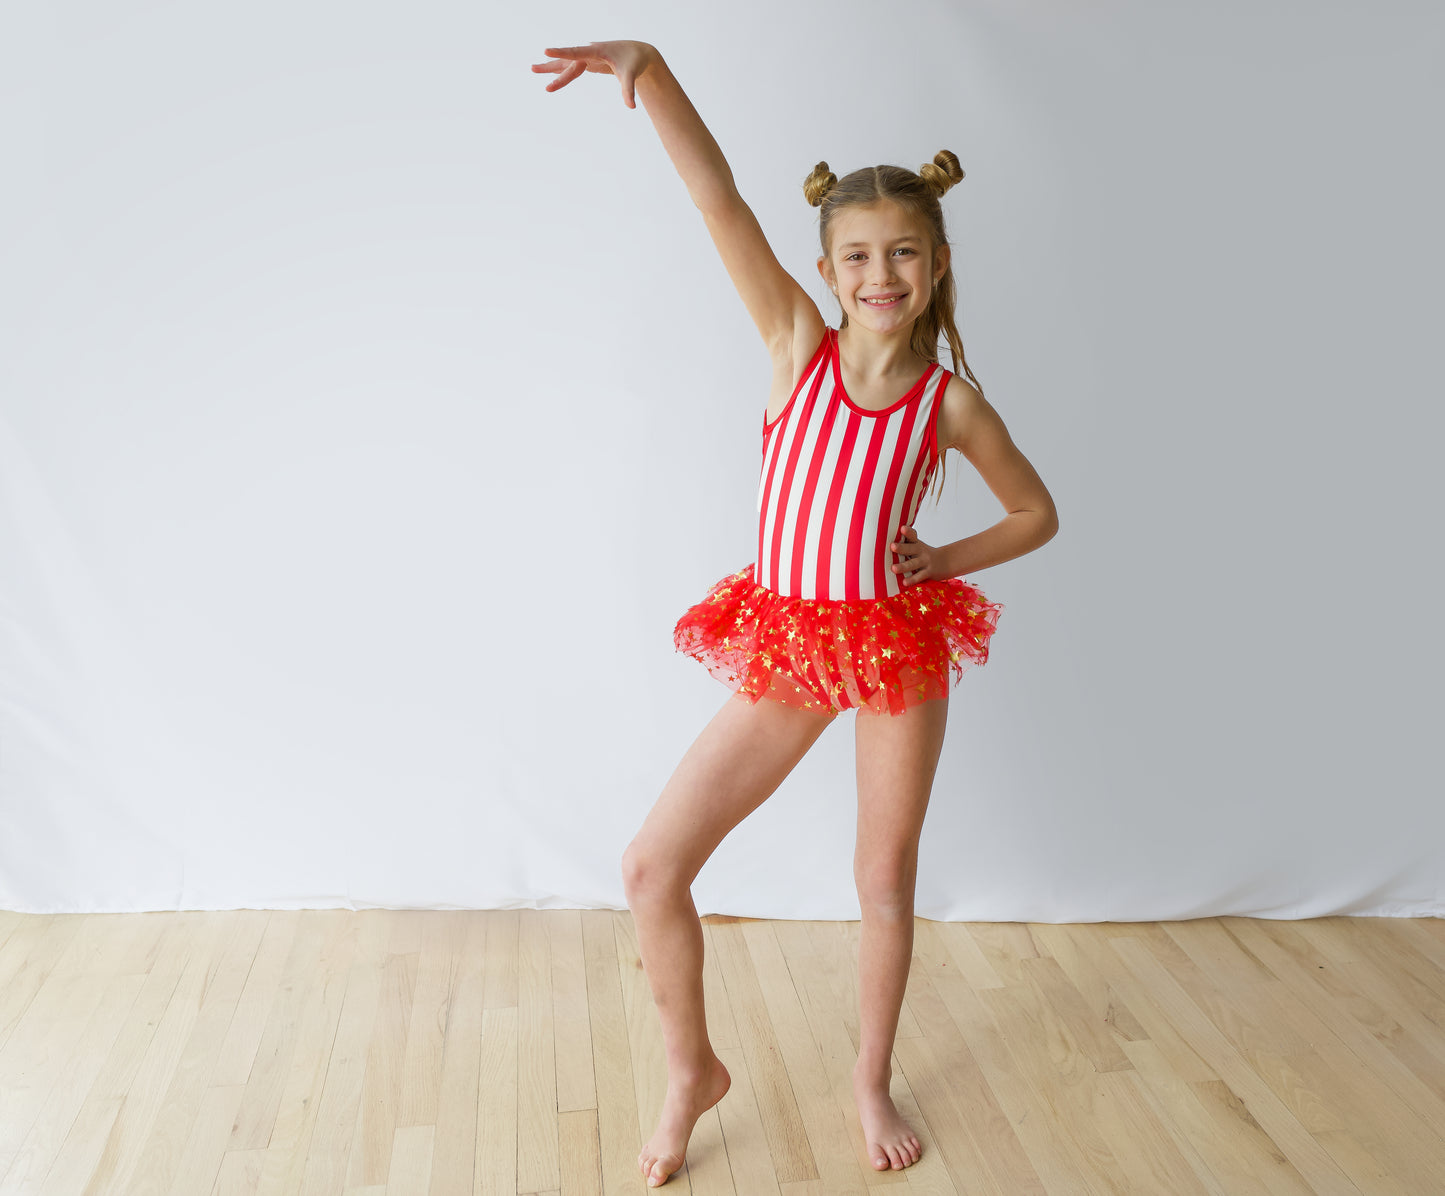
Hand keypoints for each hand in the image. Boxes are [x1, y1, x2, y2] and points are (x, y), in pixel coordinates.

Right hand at [531, 41, 655, 108]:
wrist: (638, 53)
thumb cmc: (634, 62)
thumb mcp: (631, 75)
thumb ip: (628, 90)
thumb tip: (631, 107)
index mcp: (597, 51)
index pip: (576, 52)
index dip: (561, 52)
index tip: (546, 51)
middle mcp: (589, 52)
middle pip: (567, 60)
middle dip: (551, 66)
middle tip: (533, 69)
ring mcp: (588, 57)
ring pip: (566, 62)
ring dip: (551, 67)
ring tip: (533, 69)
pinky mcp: (589, 62)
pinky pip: (571, 66)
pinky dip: (560, 69)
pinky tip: (550, 71)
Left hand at [890, 525, 944, 585]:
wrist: (946, 562)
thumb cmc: (924, 554)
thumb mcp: (917, 546)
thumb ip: (905, 544)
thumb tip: (880, 542)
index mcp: (916, 543)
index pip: (912, 536)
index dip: (908, 532)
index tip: (902, 528)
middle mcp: (920, 551)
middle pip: (911, 549)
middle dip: (901, 548)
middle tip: (892, 546)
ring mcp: (925, 562)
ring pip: (913, 564)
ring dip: (903, 566)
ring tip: (893, 568)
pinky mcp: (928, 572)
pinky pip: (919, 576)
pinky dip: (912, 580)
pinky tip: (904, 582)